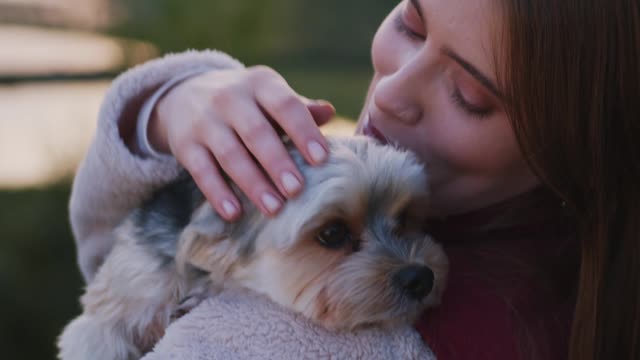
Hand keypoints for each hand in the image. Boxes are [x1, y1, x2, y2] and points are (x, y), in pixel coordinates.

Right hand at [148, 66, 334, 220]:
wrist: (184, 94)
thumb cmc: (245, 102)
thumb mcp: (269, 96)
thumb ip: (298, 108)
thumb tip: (329, 112)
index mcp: (260, 83)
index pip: (285, 105)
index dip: (304, 132)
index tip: (322, 159)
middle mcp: (230, 97)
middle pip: (256, 133)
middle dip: (277, 163)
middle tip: (297, 190)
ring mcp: (204, 121)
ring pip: (230, 155)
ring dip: (253, 184)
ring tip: (274, 208)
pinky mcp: (185, 145)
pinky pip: (202, 172)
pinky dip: (218, 193)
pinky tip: (234, 213)